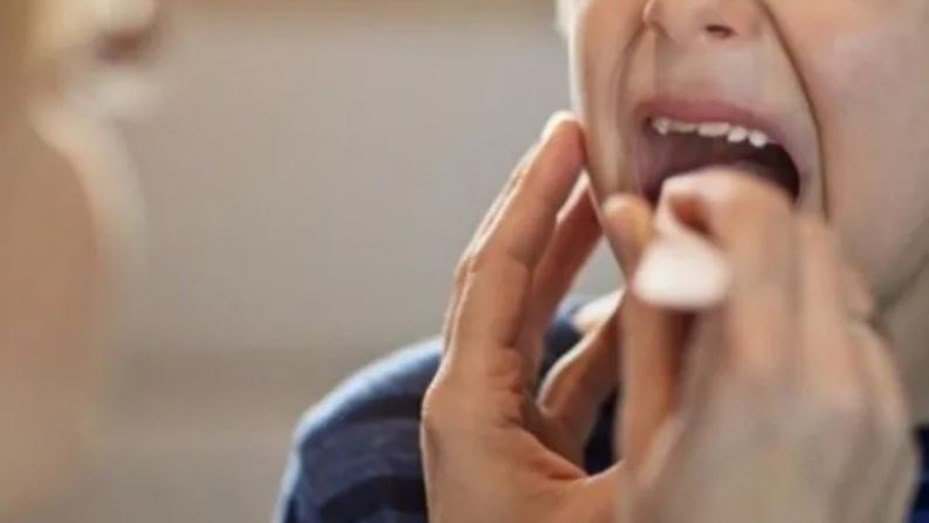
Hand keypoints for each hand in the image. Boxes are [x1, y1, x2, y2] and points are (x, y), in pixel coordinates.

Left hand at [421, 113, 636, 522]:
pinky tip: (622, 298)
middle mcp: (466, 407)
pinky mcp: (518, 447)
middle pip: (497, 279)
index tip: (565, 135)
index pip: (494, 273)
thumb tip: (674, 280)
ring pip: (523, 318)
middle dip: (539, 208)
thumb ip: (647, 386)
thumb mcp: (619, 486)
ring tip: (605, 199)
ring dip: (563, 257)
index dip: (533, 197)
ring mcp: (491, 425)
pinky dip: (584, 323)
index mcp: (466, 410)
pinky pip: (550, 363)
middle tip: (578, 142)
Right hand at [605, 170, 918, 522]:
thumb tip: (630, 218)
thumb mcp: (645, 430)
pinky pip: (855, 328)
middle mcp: (841, 384)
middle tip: (683, 241)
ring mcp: (880, 407)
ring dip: (775, 260)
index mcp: (763, 382)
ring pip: (836, 275)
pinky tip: (757, 342)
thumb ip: (648, 312)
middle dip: (740, 218)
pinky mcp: (893, 425)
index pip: (759, 224)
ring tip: (715, 292)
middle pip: (805, 236)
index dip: (710, 194)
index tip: (669, 205)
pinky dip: (806, 307)